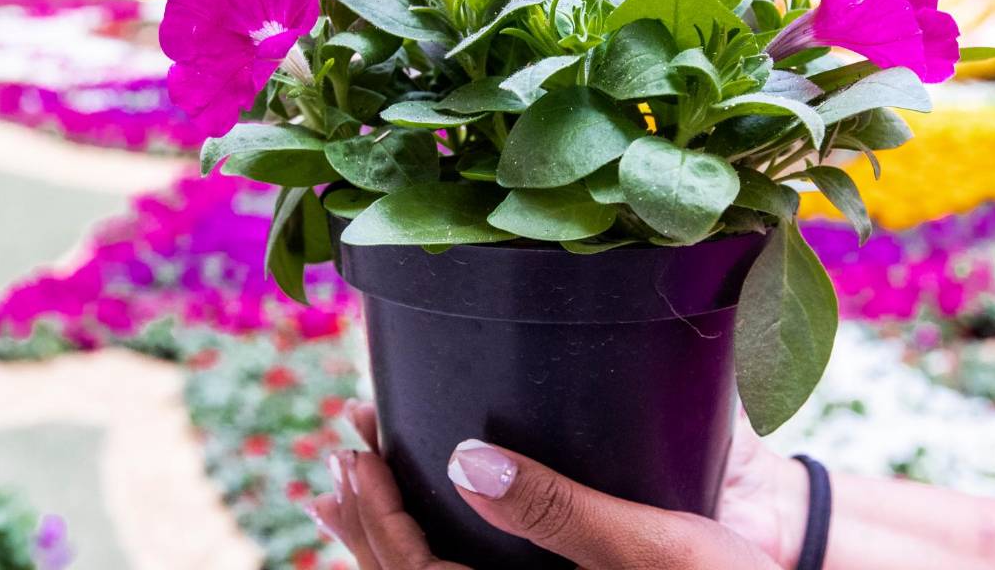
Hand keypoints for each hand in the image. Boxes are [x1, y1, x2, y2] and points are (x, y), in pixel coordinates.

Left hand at [307, 401, 807, 569]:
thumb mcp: (654, 547)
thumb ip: (559, 512)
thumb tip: (465, 462)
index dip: (376, 521)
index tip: (353, 453)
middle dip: (366, 519)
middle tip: (340, 448)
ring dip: (384, 532)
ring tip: (345, 484)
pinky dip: (427, 541)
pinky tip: (425, 507)